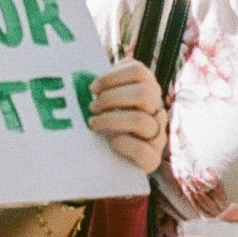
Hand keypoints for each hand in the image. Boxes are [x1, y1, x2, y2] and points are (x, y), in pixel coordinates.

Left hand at [88, 57, 167, 172]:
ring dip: (111, 120)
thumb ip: (103, 88)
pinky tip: (110, 142)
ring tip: (93, 124)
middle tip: (92, 107)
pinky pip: (142, 150)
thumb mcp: (107, 103)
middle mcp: (157, 111)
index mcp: (148, 91)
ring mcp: (158, 135)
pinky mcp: (152, 159)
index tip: (93, 88)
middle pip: (144, 93)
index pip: (139, 72)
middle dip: (112, 98)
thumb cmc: (106, 126)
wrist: (112, 164)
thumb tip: (79, 72)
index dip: (112, 77)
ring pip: (140, 121)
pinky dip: (122, 144)